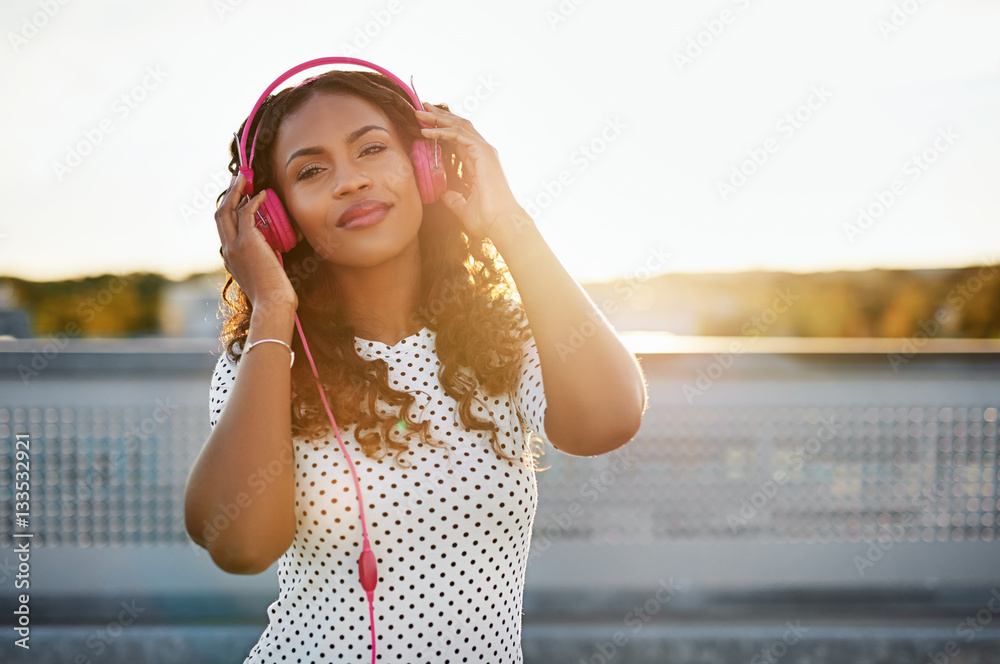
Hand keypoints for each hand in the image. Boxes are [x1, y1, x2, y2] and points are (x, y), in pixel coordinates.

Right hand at [215, 172, 297, 312]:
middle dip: (228, 194)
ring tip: (244, 178)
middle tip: (238, 179)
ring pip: (227, 210)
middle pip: (220, 214)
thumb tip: (271, 251)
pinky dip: (252, 201)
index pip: (224, 228)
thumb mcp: (263, 276)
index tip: (238, 198)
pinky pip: (245, 213)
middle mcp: (228, 250)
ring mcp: (234, 246)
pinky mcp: (247, 243)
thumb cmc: (273, 295)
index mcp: (230, 258)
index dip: (229, 210)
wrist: (272, 304)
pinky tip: (261, 194)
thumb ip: (261, 261)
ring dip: (235, 191)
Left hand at [415, 102, 533, 241]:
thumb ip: (454, 199)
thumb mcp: (464, 208)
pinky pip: (459, 134)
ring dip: (438, 118)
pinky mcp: (483, 152)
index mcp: (479, 163)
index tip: (425, 124)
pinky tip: (427, 131)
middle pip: (459, 126)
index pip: (459, 139)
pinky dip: (442, 130)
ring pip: (459, 125)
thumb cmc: (487, 219)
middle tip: (421, 109)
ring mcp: (485, 151)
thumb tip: (444, 195)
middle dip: (439, 116)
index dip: (442, 129)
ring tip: (420, 113)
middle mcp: (483, 153)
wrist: (501, 223)